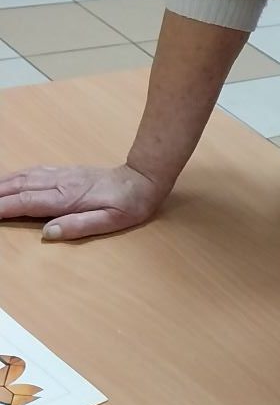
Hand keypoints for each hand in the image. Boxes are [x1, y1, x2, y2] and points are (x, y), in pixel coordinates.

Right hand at [0, 163, 167, 240]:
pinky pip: (34, 171)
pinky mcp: (66, 171)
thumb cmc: (128, 205)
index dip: (2, 207)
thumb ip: (78, 226)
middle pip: (19, 187)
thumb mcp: (110, 222)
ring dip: (2, 183)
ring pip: (24, 176)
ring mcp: (62, 175)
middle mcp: (60, 183)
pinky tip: (8, 180)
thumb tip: (48, 233)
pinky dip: (15, 175)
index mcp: (68, 198)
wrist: (142, 180)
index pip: (26, 202)